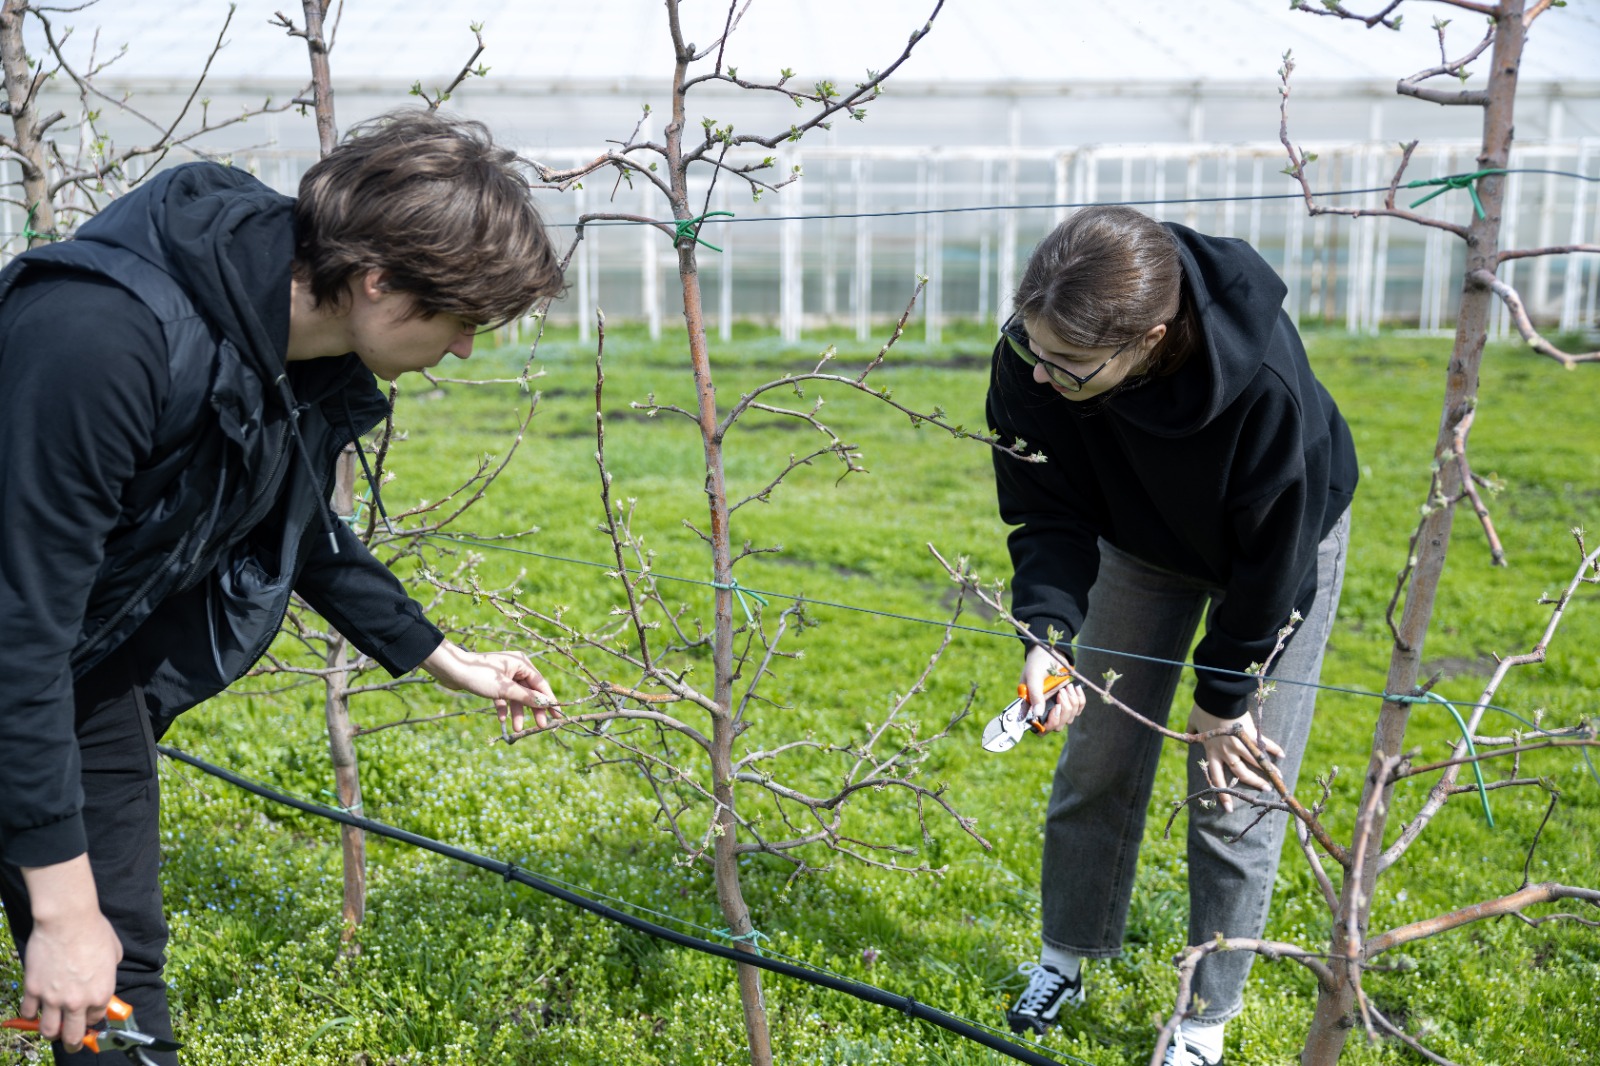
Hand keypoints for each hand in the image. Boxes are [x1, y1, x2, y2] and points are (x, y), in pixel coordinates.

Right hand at [19, 855, 121, 1051]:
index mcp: (101, 993)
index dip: (92, 1018)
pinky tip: (34, 1009)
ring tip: (52, 1029)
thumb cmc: (94, 931)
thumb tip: (102, 977)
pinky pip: (28, 1012)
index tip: (88, 1017)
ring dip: (50, 1032)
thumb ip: (108, 972)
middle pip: (73, 1035)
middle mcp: (78, 1001)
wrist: (67, 920)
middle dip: (73, 1043)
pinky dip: (30, 1014)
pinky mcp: (33, 990)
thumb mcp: (114, 953)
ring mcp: (53, 998)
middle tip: (72, 1044)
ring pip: (48, 1030)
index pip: (96, 1018)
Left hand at [421, 639, 558, 732]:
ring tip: (518, 728)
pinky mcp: (492, 683)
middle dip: (534, 709)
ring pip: (516, 697)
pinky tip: (502, 719)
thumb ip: (526, 697)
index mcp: (522, 663)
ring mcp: (504, 676)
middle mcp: (515, 667)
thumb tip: (546, 703)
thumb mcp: (505, 689)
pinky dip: (504, 708)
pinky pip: (503, 697)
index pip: (541, 684)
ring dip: (517, 712)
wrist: (450, 670)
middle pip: (530, 691)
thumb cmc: (479, 675)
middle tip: (540, 726)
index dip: (549, 700)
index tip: (558, 715)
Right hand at [1022, 643, 1085, 732]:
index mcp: (1032, 707)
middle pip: (1057, 726)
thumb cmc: (1037, 663)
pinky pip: (1079, 709)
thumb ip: (1035, 695)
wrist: (1050, 653)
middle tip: (1061, 692)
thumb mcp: (1033, 677)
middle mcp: (1044, 709)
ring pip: (1069, 718)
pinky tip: (1075, 687)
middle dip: (1063, 711)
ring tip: (1067, 687)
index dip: (1048, 724)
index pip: (1040, 729)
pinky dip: (1080, 699)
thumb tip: (1037, 713)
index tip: (1055, 709)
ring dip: (1071, 702)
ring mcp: (1058, 706)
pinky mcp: (1069, 701)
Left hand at [1187, 703, 1285, 812]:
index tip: (1229, 809)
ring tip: (1277, 777)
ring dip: (1267, 771)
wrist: (1215, 698)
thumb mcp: (1193, 723)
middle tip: (1265, 790)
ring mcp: (1239, 744)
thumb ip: (1192, 731)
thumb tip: (1188, 733)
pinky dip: (1273, 749)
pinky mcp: (1249, 734)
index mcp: (1213, 753)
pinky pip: (1263, 744)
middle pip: (1241, 773)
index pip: (1218, 779)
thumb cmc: (1203, 709)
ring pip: (1255, 763)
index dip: (1223, 795)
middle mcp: (1226, 752)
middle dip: (1254, 783)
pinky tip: (1281, 754)